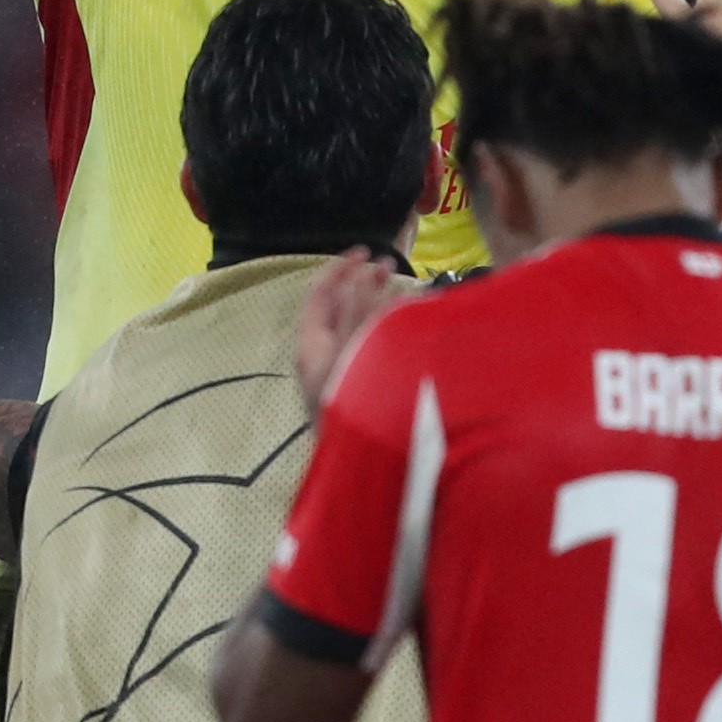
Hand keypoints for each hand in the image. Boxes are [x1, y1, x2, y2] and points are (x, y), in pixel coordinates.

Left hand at [294, 248, 406, 411]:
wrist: (365, 469)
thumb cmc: (356, 406)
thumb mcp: (355, 350)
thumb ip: (359, 311)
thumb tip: (363, 277)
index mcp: (311, 346)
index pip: (320, 293)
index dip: (342, 267)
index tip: (369, 251)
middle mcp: (320, 359)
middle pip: (338, 310)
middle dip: (364, 285)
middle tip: (391, 269)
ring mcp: (338, 376)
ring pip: (356, 330)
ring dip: (379, 308)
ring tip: (406, 297)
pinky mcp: (357, 392)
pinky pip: (370, 352)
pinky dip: (387, 334)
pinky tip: (410, 333)